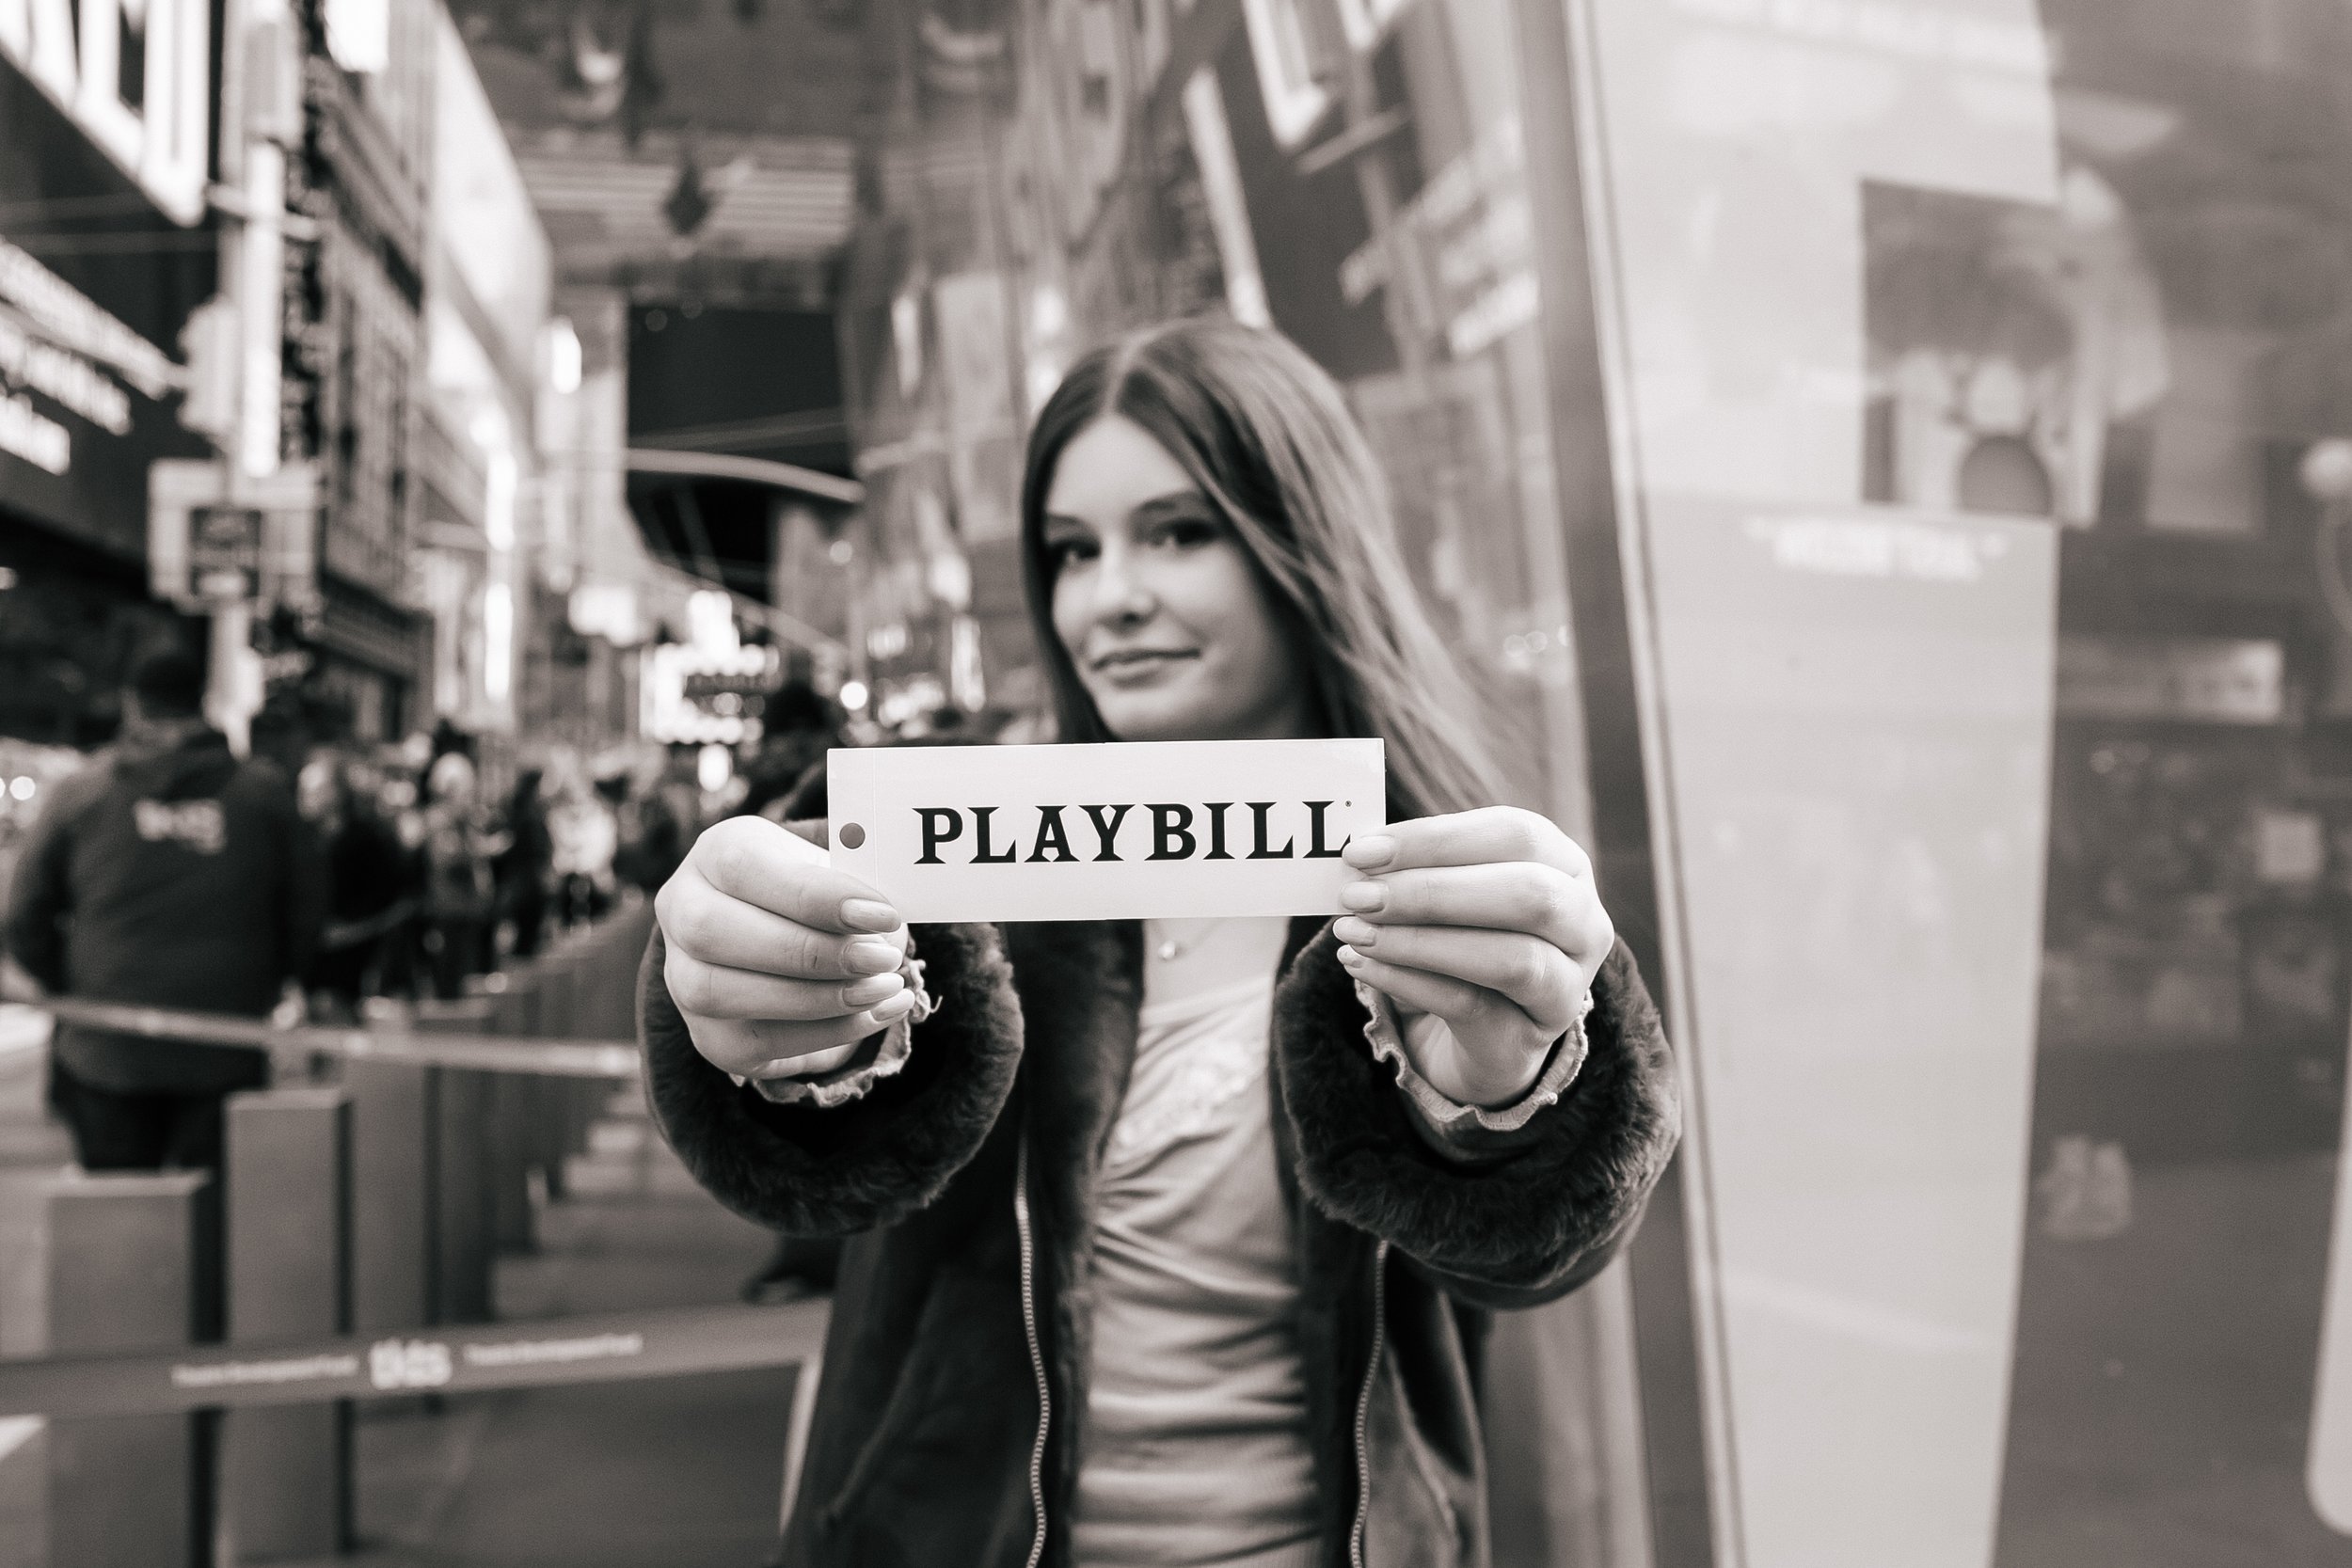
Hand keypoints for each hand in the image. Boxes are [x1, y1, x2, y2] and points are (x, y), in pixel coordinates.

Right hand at [655, 816, 914, 1081]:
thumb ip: (854, 888)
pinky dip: (826, 1032)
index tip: (884, 914)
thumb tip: (883, 927)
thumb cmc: (822, 898)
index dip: (815, 895)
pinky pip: (755, 1043)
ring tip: (884, 988)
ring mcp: (683, 978)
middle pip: (713, 932)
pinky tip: (874, 1014)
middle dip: (810, 953)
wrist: (797, 944)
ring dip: (817, 998)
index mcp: (714, 853)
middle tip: (883, 960)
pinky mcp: (709, 1035)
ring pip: (720, 993)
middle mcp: (682, 911)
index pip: (742, 866)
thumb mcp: (839, 875)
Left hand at [1331, 807, 1613, 1108]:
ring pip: (1512, 958)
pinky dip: (1405, 980)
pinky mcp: (1530, 1038)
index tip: (1363, 850)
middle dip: (1432, 891)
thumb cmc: (1461, 941)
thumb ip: (1418, 869)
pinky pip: (1471, 1006)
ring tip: (1352, 932)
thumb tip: (1359, 855)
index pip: (1517, 834)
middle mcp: (1585, 924)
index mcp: (1567, 866)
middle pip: (1529, 892)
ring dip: (1419, 941)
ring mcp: (1567, 987)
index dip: (1438, 839)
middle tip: (1357, 895)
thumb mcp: (1449, 896)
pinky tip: (1360, 964)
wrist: (1479, 1034)